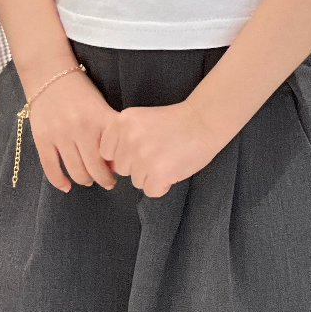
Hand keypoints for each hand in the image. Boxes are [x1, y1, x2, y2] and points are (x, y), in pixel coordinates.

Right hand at [25, 71, 119, 192]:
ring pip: (75, 171)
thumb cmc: (80, 90)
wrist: (49, 74)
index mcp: (99, 120)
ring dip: (84, 180)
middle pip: (95, 168)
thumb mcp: (101, 105)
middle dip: (104, 179)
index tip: (119, 172)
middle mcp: (80, 129)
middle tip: (107, 182)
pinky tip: (66, 186)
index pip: (112, 154)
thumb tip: (115, 159)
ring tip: (89, 180)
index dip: (116, 168)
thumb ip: (109, 129)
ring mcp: (60, 135)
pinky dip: (59, 181)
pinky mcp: (42, 139)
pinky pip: (51, 168)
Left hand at [98, 99, 223, 198]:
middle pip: (122, 168)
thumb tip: (112, 166)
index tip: (141, 147)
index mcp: (121, 122)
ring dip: (151, 176)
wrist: (204, 121)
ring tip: (168, 159)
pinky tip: (172, 170)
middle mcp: (128, 139)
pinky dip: (162, 185)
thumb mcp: (140, 120)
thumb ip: (122, 138)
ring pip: (136, 181)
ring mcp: (143, 157)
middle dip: (138, 165)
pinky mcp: (158, 172)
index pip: (106, 152)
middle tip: (159, 152)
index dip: (124, 154)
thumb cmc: (175, 121)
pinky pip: (150, 191)